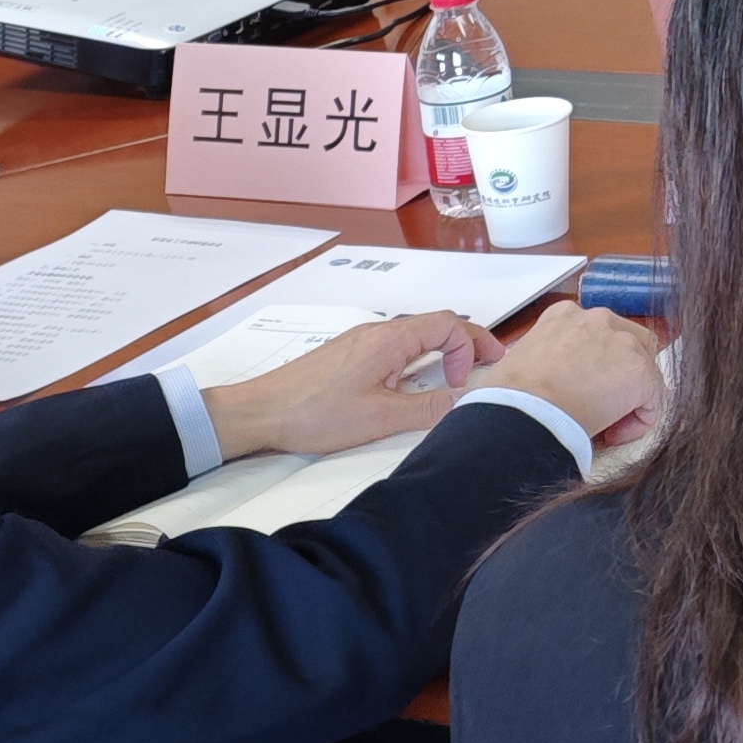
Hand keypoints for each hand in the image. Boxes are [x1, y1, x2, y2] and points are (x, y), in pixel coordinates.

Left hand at [204, 310, 497, 459]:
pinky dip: (415, 358)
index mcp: (390, 340)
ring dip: (439, 351)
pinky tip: (407, 384)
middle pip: (434, 325)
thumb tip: (467, 401)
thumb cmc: (314, 414)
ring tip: (449, 377)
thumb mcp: (380, 418)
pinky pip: (392, 347)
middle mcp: (377, 332)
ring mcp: (359, 341)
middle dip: (464, 343)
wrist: (258, 412)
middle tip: (484, 366)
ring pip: (413, 335)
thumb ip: (429, 408)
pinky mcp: (345, 355)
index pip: (449, 325)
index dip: (469, 348)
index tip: (467, 380)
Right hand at [482, 302, 669, 450]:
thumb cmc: (511, 398)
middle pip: (629, 346)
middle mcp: (598, 319)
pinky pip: (653, 401)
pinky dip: (637, 421)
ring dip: (629, 400)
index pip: (598, 335)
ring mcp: (622, 342)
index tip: (578, 391)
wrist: (520, 414)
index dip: (595, 367)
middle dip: (619, 378)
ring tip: (602, 423)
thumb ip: (545, 359)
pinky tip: (610, 433)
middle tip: (596, 407)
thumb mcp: (521, 361)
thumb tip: (550, 378)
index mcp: (565, 315)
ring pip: (644, 373)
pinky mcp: (639, 371)